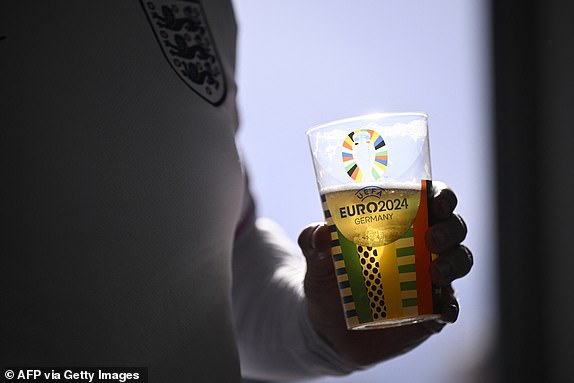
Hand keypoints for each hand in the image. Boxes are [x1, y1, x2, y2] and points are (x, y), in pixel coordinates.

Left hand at [298, 182, 472, 365]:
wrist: (327, 326)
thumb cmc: (328, 279)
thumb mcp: (317, 258)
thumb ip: (314, 242)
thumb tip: (321, 233)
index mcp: (400, 223)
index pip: (430, 200)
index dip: (441, 196)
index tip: (436, 199)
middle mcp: (422, 246)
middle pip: (453, 227)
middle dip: (449, 229)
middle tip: (431, 238)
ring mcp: (429, 279)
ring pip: (459, 262)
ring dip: (453, 263)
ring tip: (435, 273)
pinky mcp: (430, 310)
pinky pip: (450, 306)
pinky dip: (451, 306)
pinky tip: (444, 310)